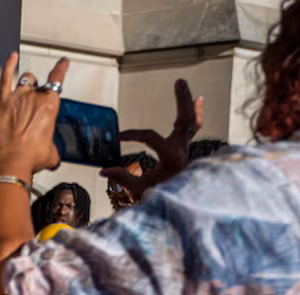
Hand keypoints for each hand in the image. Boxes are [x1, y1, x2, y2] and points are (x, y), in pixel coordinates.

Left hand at [0, 53, 69, 177]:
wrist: (13, 162)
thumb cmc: (31, 156)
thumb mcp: (51, 153)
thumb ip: (52, 147)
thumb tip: (52, 155)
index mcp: (49, 105)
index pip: (58, 79)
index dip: (61, 68)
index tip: (63, 63)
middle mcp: (34, 97)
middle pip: (39, 84)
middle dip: (39, 91)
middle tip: (36, 101)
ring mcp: (17, 98)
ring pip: (25, 80)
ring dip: (27, 83)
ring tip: (25, 89)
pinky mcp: (2, 103)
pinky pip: (5, 78)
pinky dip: (9, 66)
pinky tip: (11, 59)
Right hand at [102, 79, 202, 203]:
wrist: (177, 208)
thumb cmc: (158, 199)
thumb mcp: (137, 191)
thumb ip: (121, 178)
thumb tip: (103, 170)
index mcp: (172, 158)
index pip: (150, 137)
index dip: (133, 134)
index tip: (119, 137)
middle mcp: (182, 150)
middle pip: (185, 119)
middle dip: (183, 100)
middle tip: (180, 81)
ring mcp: (185, 150)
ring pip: (191, 121)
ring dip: (188, 103)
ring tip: (182, 85)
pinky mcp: (184, 151)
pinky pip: (193, 129)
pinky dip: (194, 116)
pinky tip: (197, 101)